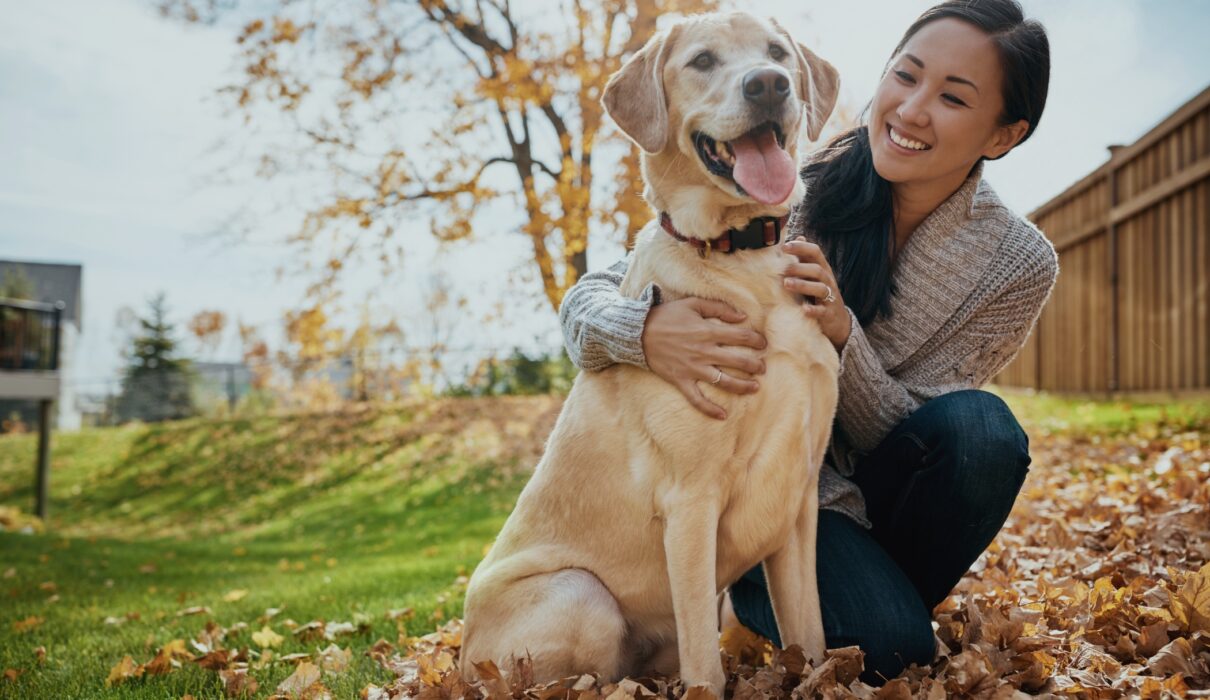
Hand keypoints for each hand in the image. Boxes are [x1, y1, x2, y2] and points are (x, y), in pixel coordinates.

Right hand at [641, 297, 766, 420]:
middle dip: (755, 365)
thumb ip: (719, 308)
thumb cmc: (666, 316)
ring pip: (724, 381)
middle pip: (738, 361)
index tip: (763, 344)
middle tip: (763, 368)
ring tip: (755, 387)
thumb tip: (742, 317)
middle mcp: (704, 352)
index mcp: (707, 331)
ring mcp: (693, 368)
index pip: (741, 336)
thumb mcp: (692, 304)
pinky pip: (696, 399)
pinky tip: (722, 416)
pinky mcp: (681, 380)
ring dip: (742, 386)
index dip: (756, 340)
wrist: (638, 333)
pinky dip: (709, 409)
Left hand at [781, 238, 851, 351]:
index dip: (801, 247)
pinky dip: (813, 309)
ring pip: (820, 288)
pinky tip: (803, 309)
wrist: (837, 320)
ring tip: (786, 284)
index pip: (815, 252)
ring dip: (803, 285)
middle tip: (782, 269)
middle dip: (799, 268)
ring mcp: (830, 297)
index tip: (784, 246)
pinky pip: (822, 311)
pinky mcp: (829, 313)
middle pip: (817, 270)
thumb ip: (805, 259)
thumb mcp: (814, 276)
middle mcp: (828, 281)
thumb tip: (798, 237)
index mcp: (822, 269)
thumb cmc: (820, 294)